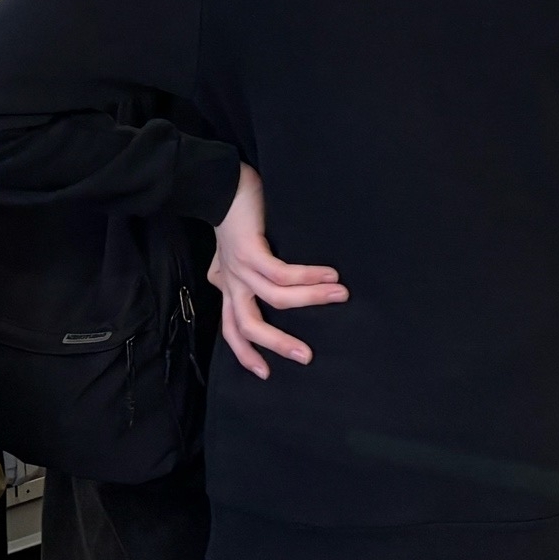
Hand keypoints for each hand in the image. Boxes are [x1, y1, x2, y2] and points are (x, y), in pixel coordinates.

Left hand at [211, 163, 346, 378]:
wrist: (218, 185)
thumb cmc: (230, 217)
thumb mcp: (228, 251)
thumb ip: (230, 270)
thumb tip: (232, 283)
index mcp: (229, 286)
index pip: (232, 329)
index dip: (245, 354)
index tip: (264, 375)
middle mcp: (232, 282)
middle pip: (248, 326)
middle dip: (277, 344)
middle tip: (306, 356)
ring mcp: (240, 268)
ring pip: (275, 299)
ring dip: (311, 300)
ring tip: (340, 297)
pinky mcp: (250, 250)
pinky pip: (282, 273)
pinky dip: (308, 276)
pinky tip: (329, 274)